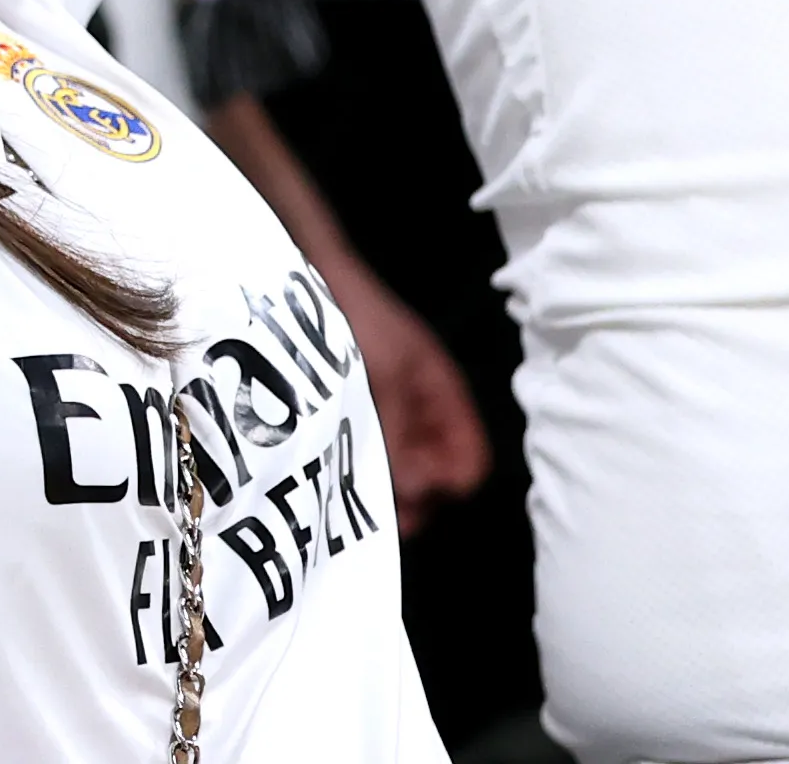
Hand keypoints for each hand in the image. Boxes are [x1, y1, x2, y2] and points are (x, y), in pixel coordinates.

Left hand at [320, 237, 492, 528]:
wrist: (316, 276)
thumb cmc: (359, 319)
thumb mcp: (385, 375)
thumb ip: (401, 433)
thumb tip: (416, 493)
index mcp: (446, 397)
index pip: (472, 460)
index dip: (449, 485)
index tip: (414, 494)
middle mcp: (427, 412)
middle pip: (439, 474)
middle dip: (417, 496)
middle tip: (379, 512)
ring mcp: (396, 413)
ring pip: (407, 468)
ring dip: (390, 486)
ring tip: (354, 498)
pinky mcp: (364, 412)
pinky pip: (378, 452)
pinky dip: (367, 467)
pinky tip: (339, 475)